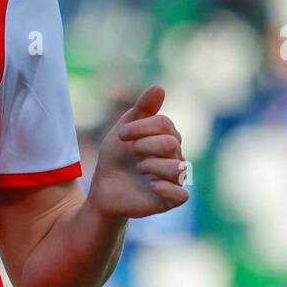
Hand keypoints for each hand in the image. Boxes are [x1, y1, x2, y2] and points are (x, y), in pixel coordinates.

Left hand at [88, 85, 188, 219]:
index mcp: (168, 137)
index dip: (141, 127)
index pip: (164, 124)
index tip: (121, 135)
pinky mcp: (172, 199)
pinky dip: (165, 188)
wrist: (105, 188)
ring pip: (177, 167)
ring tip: (139, 170)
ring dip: (151, 166)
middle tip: (132, 153)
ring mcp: (176, 178)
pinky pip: (181, 194)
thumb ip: (142, 109)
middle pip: (170, 143)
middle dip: (144, 146)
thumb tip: (159, 87)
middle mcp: (177, 156)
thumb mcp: (125, 130)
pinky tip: (151, 185)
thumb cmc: (116, 158)